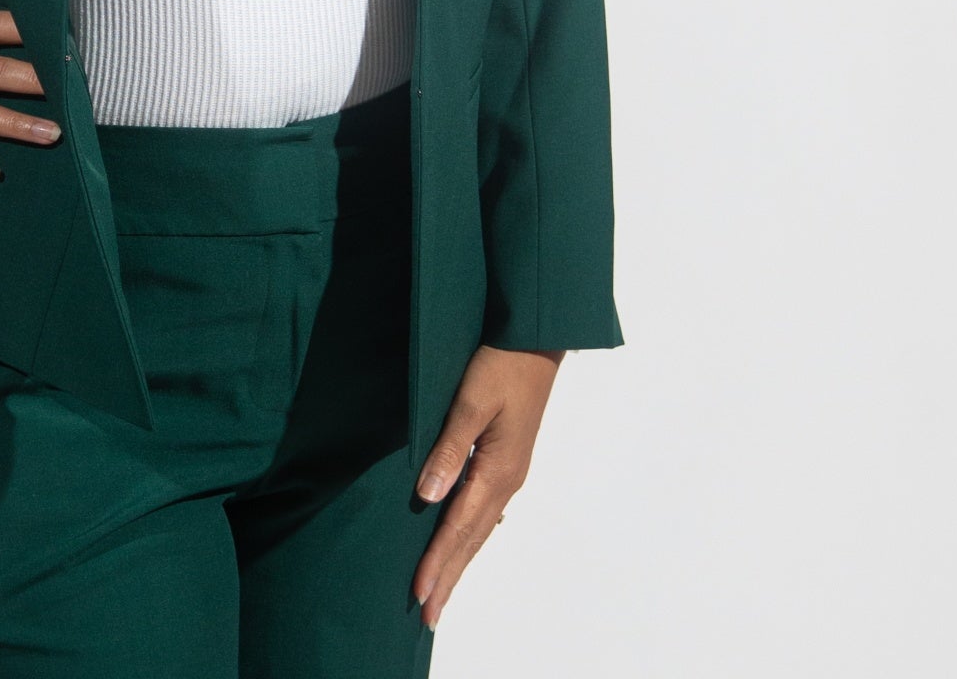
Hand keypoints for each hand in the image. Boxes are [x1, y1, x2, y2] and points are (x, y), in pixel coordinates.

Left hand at [411, 342, 564, 628]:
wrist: (535, 339)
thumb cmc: (501, 364)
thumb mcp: (470, 402)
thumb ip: (449, 449)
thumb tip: (428, 496)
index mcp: (498, 471)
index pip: (459, 528)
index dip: (438, 564)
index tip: (420, 596)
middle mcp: (507, 480)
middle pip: (473, 539)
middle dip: (450, 577)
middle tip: (429, 617)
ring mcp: (510, 471)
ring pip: (481, 528)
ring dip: (460, 560)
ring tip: (443, 590)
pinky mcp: (509, 459)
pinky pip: (487, 511)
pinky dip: (472, 535)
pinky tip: (467, 541)